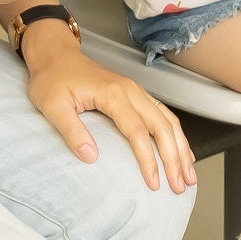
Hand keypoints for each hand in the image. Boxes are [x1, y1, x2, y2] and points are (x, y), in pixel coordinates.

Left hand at [21, 17, 196, 192]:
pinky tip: (181, 150)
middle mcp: (130, 91)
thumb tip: (91, 157)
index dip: (148, 159)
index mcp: (112, 94)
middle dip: (174, 157)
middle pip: (162, 126)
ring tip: (188, 174)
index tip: (153, 182)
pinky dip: (176, 134)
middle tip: (179, 185)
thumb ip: (72, 131)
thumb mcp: (52, 106)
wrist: (55, 55)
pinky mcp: (135, 94)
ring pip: (168, 120)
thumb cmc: (52, 79)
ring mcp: (135, 91)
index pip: (137, 131)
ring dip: (181, 147)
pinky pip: (163, 114)